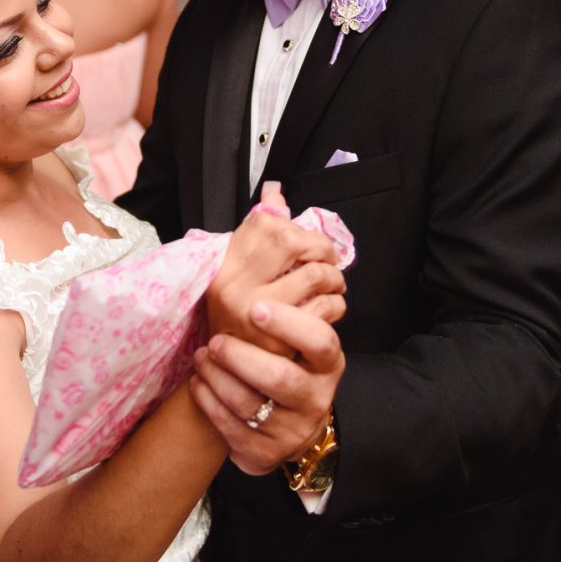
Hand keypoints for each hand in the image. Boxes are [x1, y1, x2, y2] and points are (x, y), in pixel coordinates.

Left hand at [191, 299, 344, 475]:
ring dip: (217, 376)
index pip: (320, 341)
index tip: (256, 308)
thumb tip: (267, 259)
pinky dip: (209, 401)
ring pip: (249, 403)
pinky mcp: (266, 453)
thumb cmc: (288, 368)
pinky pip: (230, 427)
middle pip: (280, 377)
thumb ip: (293, 311)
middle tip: (216, 340)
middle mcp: (316, 398)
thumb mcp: (300, 344)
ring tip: (202, 356)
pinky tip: (199, 381)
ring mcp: (293, 430)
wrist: (287, 427)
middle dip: (241, 356)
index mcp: (328, 364)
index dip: (290, 324)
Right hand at [205, 183, 345, 351]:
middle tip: (327, 262)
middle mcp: (235, 285)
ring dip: (334, 279)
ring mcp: (256, 313)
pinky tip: (328, 309)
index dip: (297, 228)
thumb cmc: (237, 312)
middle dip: (322, 249)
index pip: (268, 223)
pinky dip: (335, 306)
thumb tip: (274, 191)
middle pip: (294, 241)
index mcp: (225, 263)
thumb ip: (260, 230)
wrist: (227, 370)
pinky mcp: (277, 340)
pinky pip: (323, 309)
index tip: (307, 241)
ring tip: (331, 286)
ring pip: (315, 275)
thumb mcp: (240, 269)